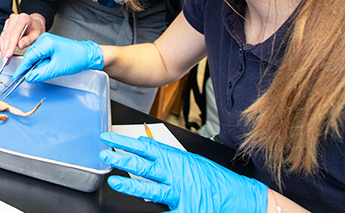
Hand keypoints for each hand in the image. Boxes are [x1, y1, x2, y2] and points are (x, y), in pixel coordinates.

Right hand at [0, 13, 44, 58]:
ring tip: (5, 59)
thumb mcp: (37, 35)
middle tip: (5, 60)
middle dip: (5, 49)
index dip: (11, 45)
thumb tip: (19, 46)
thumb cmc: (37, 28)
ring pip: (3, 36)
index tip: (9, 55)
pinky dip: (3, 45)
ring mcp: (9, 21)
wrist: (35, 23)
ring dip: (3, 48)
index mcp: (23, 19)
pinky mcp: (7, 26)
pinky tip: (4, 53)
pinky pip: (3, 36)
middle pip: (7, 35)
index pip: (15, 33)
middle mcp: (15, 19)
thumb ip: (28, 40)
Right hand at [10, 33, 103, 82]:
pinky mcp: (50, 45)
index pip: (29, 56)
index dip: (22, 68)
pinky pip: (40, 55)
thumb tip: (28, 78)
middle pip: (30, 55)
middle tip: (20, 79)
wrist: (88, 55)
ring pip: (35, 56)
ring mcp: (47, 41)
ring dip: (33, 66)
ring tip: (29, 76)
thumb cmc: (76, 59)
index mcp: (45, 42)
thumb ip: (40, 74)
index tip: (16, 77)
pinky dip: (38, 63)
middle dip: (26, 67)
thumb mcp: (57, 69)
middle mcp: (44, 39)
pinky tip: (38, 70)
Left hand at [99, 132, 267, 212]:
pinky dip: (154, 212)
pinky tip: (140, 211)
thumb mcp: (188, 161)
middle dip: (122, 159)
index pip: (144, 147)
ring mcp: (180, 193)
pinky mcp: (186, 209)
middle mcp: (175, 174)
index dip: (124, 143)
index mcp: (175, 159)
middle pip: (143, 164)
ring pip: (150, 188)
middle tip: (104, 154)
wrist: (241, 196)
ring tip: (114, 182)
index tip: (108, 139)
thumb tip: (145, 146)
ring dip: (130, 186)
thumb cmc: (215, 179)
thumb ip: (166, 155)